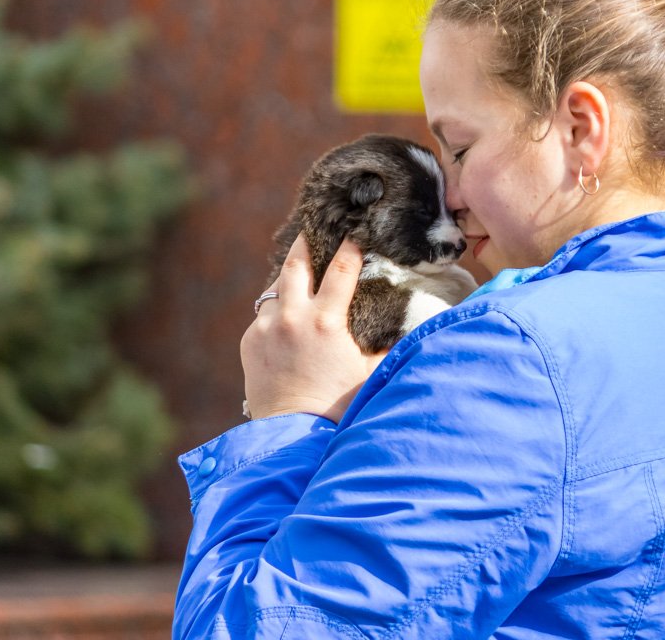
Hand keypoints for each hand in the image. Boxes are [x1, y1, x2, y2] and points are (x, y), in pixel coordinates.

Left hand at [240, 235, 386, 422]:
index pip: (342, 268)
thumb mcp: (370, 372)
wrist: (293, 434)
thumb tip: (415, 330)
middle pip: (296, 263)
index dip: (350, 245)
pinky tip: (286, 317)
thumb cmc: (338, 405)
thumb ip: (389, 346)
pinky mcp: (249, 341)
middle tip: (312, 229)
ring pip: (276, 287)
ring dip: (289, 279)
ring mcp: (266, 327)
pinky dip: (276, 310)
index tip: (355, 230)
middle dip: (306, 242)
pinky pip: (263, 315)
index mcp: (327, 321)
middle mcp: (293, 317)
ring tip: (298, 273)